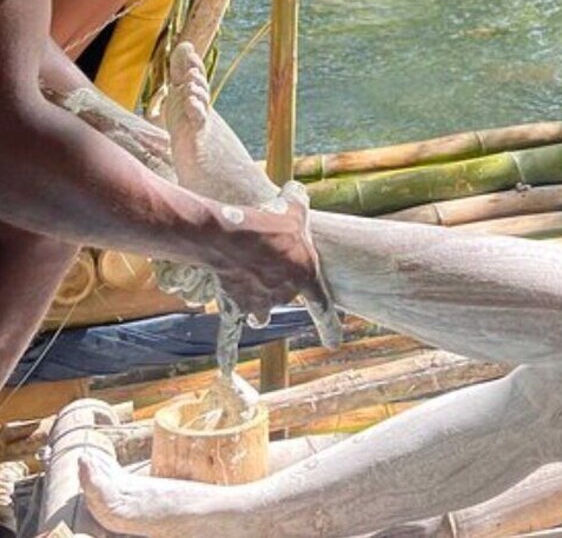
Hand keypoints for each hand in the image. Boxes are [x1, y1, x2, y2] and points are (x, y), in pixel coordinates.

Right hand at [211, 188, 338, 345]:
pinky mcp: (234, 304)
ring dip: (260, 302)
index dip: (330, 327)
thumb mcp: (292, 205)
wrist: (228, 235)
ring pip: (262, 311)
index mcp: (305, 277)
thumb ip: (298, 201)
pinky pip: (231, 333)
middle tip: (266, 251)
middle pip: (284, 295)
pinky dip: (229, 352)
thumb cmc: (266, 221)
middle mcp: (284, 295)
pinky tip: (227, 371)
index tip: (333, 343)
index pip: (323, 308)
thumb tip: (297, 191)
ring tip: (253, 281)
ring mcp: (258, 303)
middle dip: (277, 278)